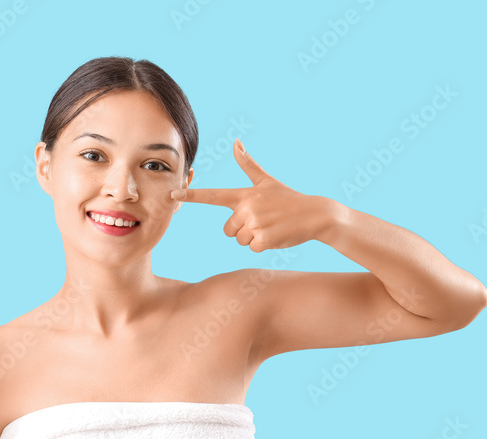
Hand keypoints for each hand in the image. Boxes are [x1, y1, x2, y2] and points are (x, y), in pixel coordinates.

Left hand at [170, 139, 339, 251]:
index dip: (191, 196)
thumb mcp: (266, 181)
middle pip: (227, 230)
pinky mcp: (263, 240)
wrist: (315, 214)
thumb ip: (248, 164)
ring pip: (240, 240)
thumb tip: (236, 142)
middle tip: (263, 221)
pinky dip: (263, 246)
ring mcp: (255, 224)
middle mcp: (246, 209)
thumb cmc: (288, 198)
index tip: (172, 195)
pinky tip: (276, 235)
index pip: (212, 196)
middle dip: (242, 230)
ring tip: (270, 226)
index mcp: (244, 195)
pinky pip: (252, 248)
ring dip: (254, 238)